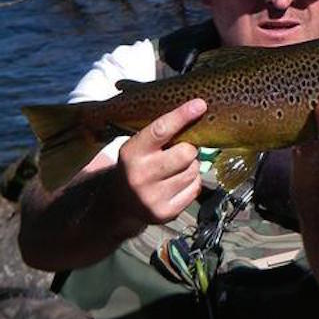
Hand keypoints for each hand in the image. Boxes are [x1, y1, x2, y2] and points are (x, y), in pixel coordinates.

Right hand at [114, 99, 205, 230]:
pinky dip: (192, 182)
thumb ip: (161, 134)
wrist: (118, 203)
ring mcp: (152, 197)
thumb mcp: (138, 146)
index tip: (200, 105)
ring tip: (176, 168)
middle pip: (186, 153)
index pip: (160, 130)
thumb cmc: (136, 165)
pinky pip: (195, 188)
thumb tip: (196, 113)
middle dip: (189, 149)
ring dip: (191, 166)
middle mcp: (140, 175)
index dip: (182, 116)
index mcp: (131, 153)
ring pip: (194, 171)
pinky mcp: (165, 213)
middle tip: (180, 150)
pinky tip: (178, 182)